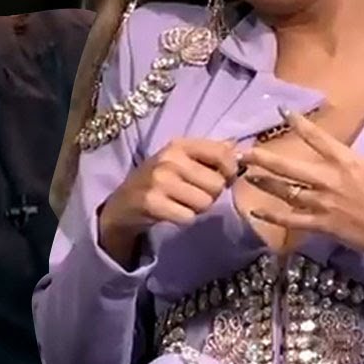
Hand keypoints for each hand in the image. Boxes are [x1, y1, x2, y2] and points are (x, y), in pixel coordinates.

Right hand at [98, 138, 238, 265]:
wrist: (124, 202)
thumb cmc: (160, 178)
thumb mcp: (182, 159)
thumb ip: (210, 153)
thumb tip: (239, 147)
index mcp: (180, 144)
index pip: (222, 153)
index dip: (230, 170)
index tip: (223, 177)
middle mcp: (169, 159)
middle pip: (217, 184)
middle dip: (211, 194)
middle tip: (195, 194)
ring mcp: (159, 181)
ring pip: (205, 202)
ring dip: (198, 209)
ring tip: (184, 203)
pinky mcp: (152, 203)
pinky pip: (188, 216)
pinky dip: (185, 218)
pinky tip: (173, 212)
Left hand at [242, 108, 363, 267]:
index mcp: (349, 163)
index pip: (318, 139)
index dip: (299, 124)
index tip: (282, 112)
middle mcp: (332, 182)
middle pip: (292, 167)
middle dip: (266, 159)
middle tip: (244, 152)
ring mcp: (325, 205)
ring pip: (288, 192)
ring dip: (266, 183)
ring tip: (245, 175)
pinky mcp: (324, 226)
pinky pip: (293, 220)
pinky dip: (273, 216)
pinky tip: (256, 211)